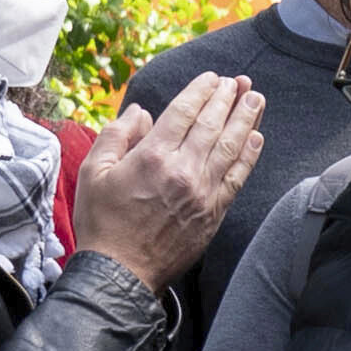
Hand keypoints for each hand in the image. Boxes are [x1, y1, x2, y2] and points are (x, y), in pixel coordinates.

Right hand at [73, 70, 268, 280]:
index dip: (201, 91)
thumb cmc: (102, 222)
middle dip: (228, 98)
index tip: (212, 78)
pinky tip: (256, 138)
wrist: (120, 272)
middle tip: (239, 81)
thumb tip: (141, 112)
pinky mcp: (213, 212)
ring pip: (231, 147)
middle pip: (213, 124)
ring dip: (246, 119)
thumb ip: (117, 135)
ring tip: (255, 98)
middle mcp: (183, 170)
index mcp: (152, 156)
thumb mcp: (94, 172)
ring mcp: (202, 192)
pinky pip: (237, 177)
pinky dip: (249, 155)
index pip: (184, 112)